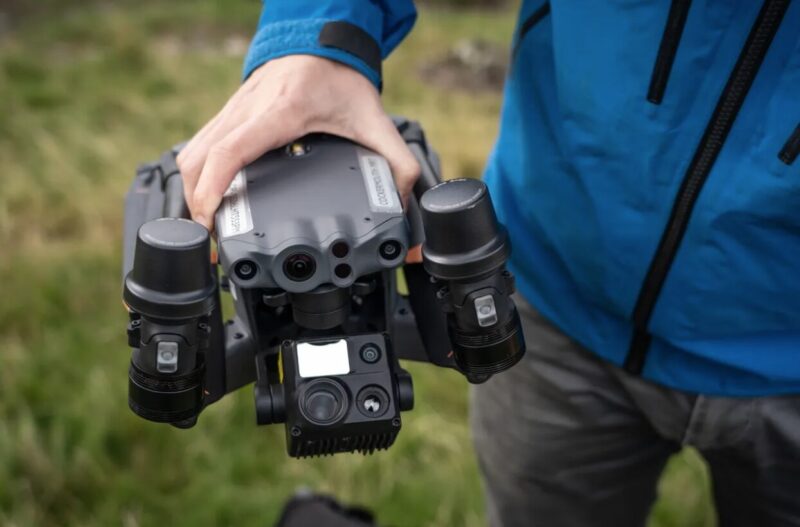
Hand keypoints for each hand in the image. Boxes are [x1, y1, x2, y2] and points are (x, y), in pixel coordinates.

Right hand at [176, 55, 419, 229]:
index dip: (213, 190)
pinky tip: (212, 196)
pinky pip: (199, 147)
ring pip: (191, 154)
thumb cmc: (341, 79)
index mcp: (281, 114)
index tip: (211, 221)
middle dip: (197, 203)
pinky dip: (198, 175)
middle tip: (212, 237)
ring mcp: (232, 111)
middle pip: (198, 160)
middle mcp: (248, 111)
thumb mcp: (375, 120)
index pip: (231, 152)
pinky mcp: (227, 115)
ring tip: (209, 225)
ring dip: (192, 192)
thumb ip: (397, 162)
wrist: (322, 42)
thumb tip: (401, 203)